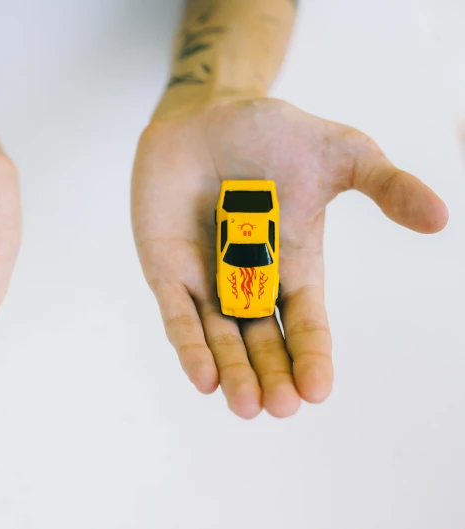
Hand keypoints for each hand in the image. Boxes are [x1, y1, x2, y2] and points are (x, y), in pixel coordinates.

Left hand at [131, 98, 447, 417]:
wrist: (205, 113)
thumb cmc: (271, 133)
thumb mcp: (339, 154)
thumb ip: (385, 185)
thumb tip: (441, 218)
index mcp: (294, 265)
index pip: (306, 322)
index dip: (312, 356)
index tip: (318, 391)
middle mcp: (250, 281)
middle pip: (263, 342)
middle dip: (271, 374)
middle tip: (280, 408)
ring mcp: (205, 279)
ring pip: (220, 339)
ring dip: (233, 372)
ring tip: (246, 405)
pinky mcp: (166, 269)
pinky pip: (177, 315)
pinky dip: (190, 345)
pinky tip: (203, 377)